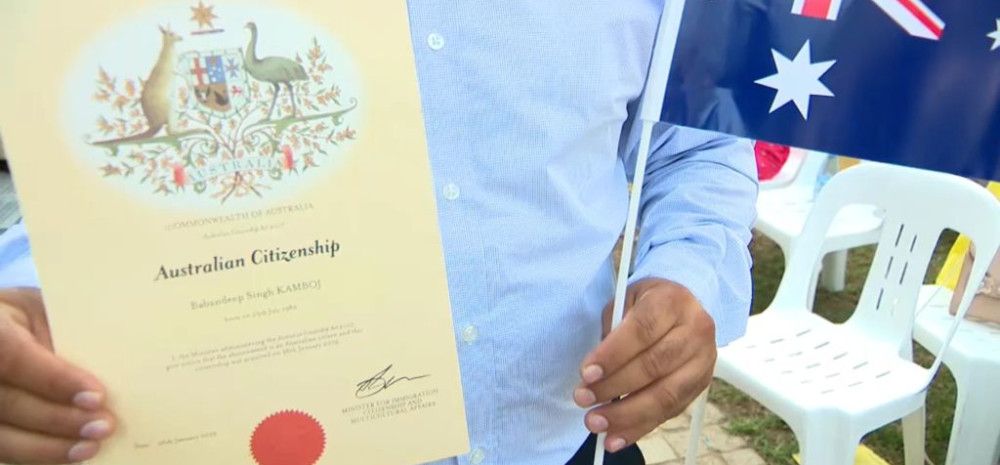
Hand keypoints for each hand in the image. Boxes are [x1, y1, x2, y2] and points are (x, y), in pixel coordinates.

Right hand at [0, 288, 115, 463]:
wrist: (4, 329)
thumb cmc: (29, 318)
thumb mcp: (43, 312)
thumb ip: (66, 335)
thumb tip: (112, 369)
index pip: (14, 358)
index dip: (54, 380)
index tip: (96, 396)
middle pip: (9, 403)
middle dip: (59, 419)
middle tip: (103, 426)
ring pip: (2, 435)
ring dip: (48, 447)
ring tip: (90, 447)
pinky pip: (7, 448)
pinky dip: (40, 455)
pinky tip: (70, 454)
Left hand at [574, 279, 716, 452]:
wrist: (683, 308)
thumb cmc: (646, 305)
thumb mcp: (625, 301)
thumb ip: (612, 329)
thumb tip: (594, 372)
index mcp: (672, 301)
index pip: (642, 330)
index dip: (613, 354)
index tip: (586, 373)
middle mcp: (695, 329)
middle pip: (654, 365)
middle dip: (614, 386)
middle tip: (583, 398)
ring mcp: (703, 359)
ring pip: (666, 394)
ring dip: (627, 414)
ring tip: (596, 422)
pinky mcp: (701, 384)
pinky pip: (670, 411)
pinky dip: (640, 427)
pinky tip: (616, 436)